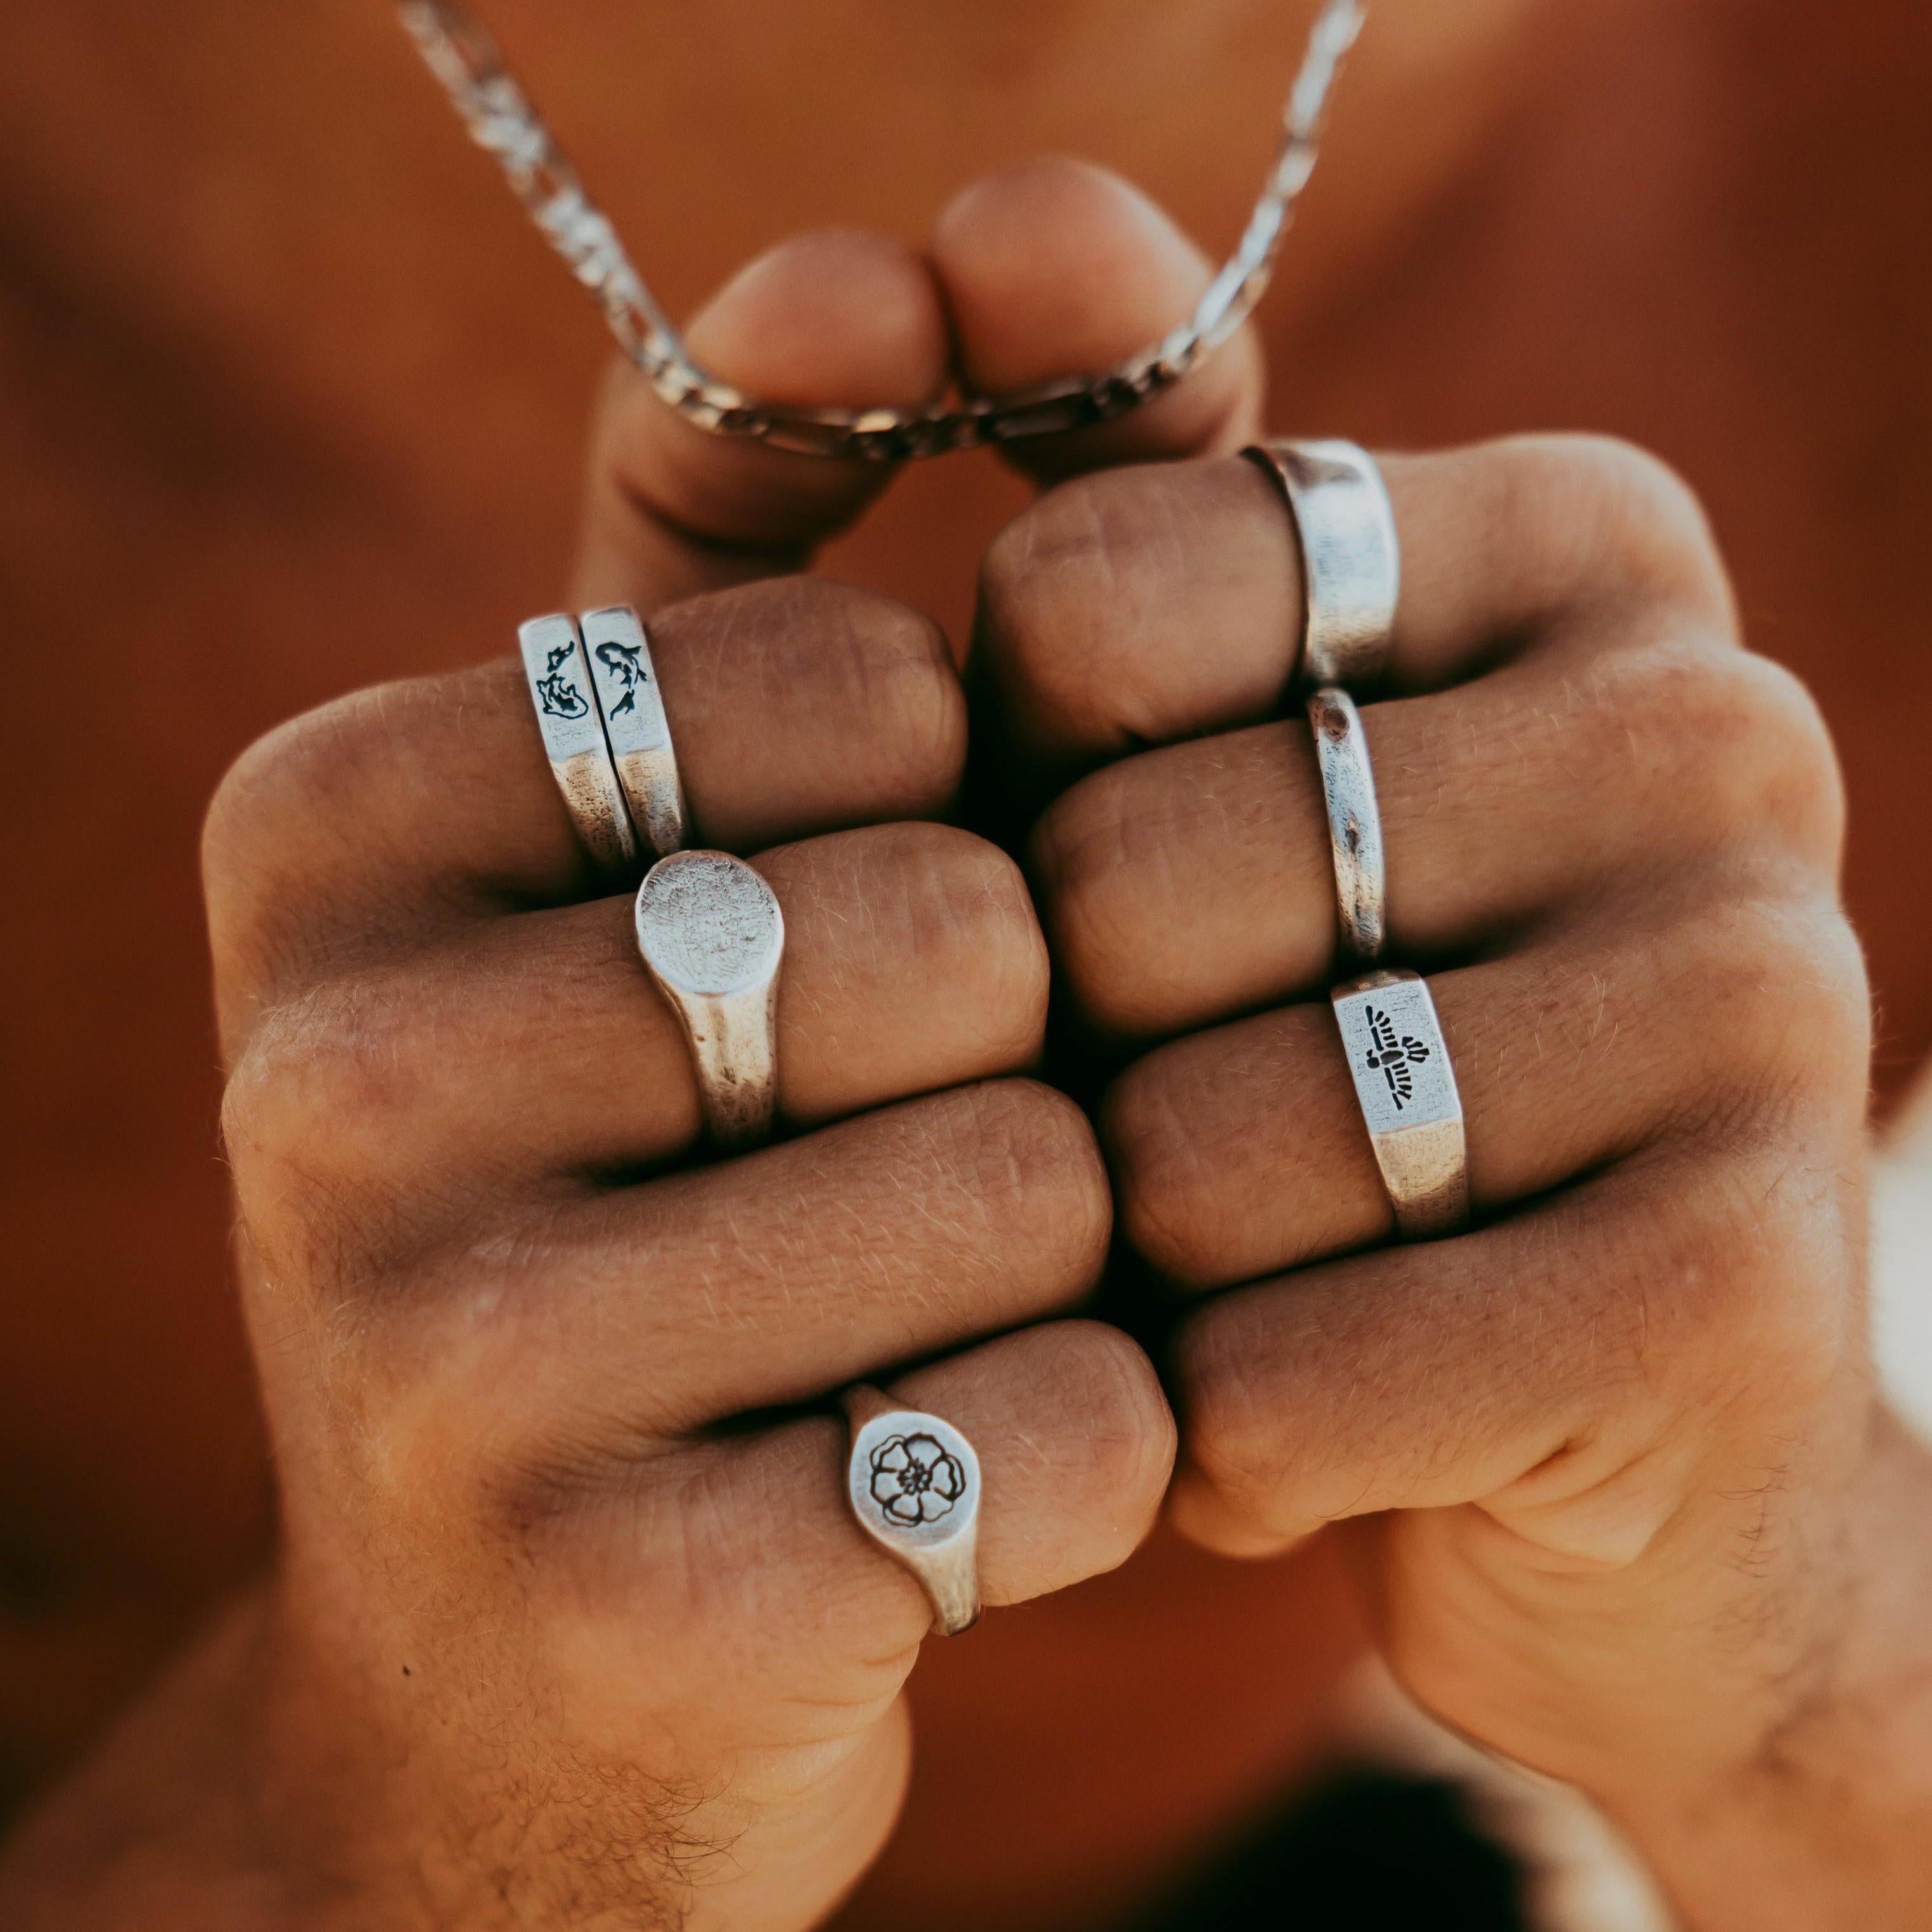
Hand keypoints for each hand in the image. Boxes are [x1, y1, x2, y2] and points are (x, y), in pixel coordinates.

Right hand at [170, 227, 1192, 1931]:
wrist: (526, 1667)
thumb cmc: (643, 1179)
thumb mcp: (659, 856)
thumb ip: (757, 526)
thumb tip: (909, 249)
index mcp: (330, 826)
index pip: (855, 687)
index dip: (950, 820)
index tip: (850, 944)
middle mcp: (333, 1073)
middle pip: (961, 931)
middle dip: (1009, 1052)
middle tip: (888, 1163)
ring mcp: (448, 1364)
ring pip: (1036, 1181)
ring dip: (1056, 1258)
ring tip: (913, 1327)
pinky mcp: (623, 1614)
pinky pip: (1060, 1436)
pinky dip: (1088, 1460)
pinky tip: (949, 1489)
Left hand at [977, 433, 1915, 1919]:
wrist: (1546, 1417)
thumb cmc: (1268, 1046)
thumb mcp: (1146, 757)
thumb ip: (1050, 487)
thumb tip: (966, 229)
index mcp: (1571, 539)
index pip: (1091, 594)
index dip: (995, 793)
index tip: (1067, 871)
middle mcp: (1710, 730)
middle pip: (1131, 886)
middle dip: (1058, 1057)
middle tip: (1135, 1116)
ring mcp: (1764, 1005)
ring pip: (1204, 1147)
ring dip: (1127, 1260)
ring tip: (1209, 1272)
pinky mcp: (1738, 1293)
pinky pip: (1291, 1375)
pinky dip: (1208, 1427)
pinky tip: (1270, 1412)